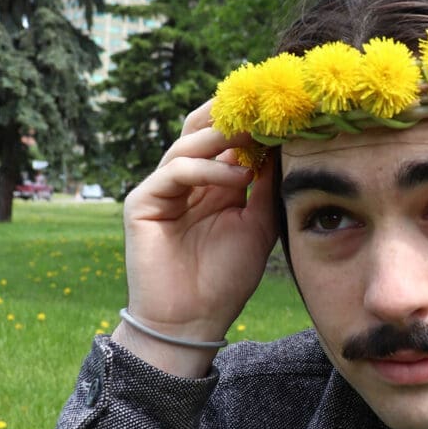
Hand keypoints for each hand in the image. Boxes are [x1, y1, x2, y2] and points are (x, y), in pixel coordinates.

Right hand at [112, 101, 276, 374]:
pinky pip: (174, 171)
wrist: (193, 321)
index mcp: (213, 182)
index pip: (226, 137)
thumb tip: (284, 145)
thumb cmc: (226, 278)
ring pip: (188, 144)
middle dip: (232, 116)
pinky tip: (238, 178)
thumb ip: (265, 186)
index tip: (281, 109)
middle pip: (201, 130)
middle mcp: (187, 179)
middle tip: (265, 107)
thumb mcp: (258, 225)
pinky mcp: (143, 202)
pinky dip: (207, 169)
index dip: (250, 121)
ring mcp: (163, 188)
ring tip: (257, 138)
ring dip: (224, 138)